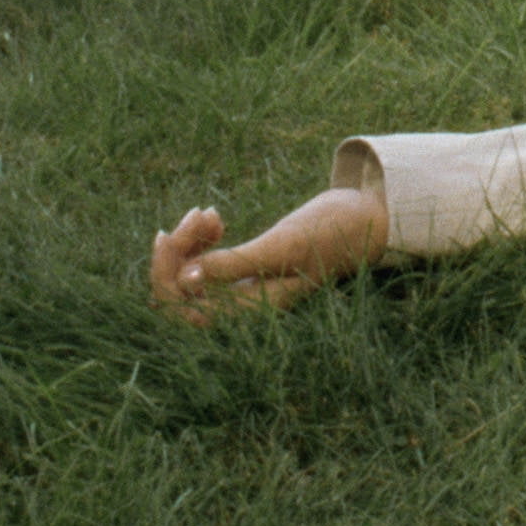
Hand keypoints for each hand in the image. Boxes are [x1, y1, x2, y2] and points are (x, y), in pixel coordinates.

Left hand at [146, 183, 389, 318]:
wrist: (360, 221)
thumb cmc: (329, 233)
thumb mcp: (284, 245)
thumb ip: (236, 265)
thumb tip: (188, 278)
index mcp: (248, 312)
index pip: (183, 310)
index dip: (164, 276)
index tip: (168, 235)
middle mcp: (240, 308)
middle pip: (180, 296)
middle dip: (175, 255)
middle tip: (194, 216)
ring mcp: (241, 291)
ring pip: (189, 276)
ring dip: (188, 243)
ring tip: (206, 213)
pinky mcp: (245, 272)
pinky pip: (205, 264)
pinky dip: (202, 239)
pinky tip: (214, 217)